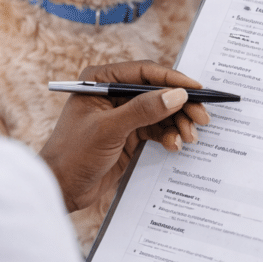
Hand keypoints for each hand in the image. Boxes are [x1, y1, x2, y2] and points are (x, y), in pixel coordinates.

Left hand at [41, 60, 209, 214]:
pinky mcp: (128, 134)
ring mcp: (122, 114)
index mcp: (101, 80)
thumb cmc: (73, 154)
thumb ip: (143, 111)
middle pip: (156, 92)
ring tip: (190, 137)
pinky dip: (169, 136)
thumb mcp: (109, 130)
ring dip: (177, 123)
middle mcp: (113, 93)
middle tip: (202, 118)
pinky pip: (156, 129)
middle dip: (180, 105)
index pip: (144, 72)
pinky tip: (175, 145)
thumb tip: (176, 95)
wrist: (61, 188)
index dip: (173, 80)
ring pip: (160, 112)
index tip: (197, 89)